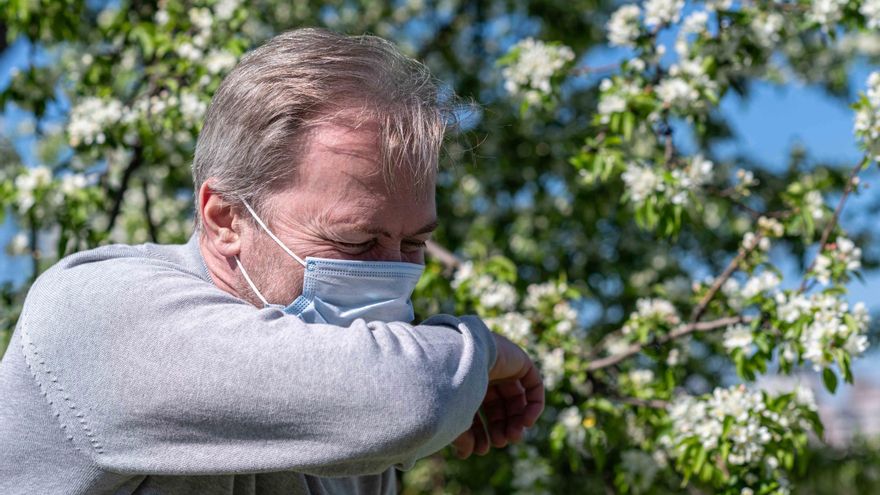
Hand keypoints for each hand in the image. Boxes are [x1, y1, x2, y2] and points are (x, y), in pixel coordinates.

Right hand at [452, 333, 544, 458]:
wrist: (457, 359)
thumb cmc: (450, 388)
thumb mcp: (455, 418)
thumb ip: (462, 437)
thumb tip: (466, 454)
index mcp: (463, 383)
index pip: (476, 411)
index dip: (480, 433)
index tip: (480, 449)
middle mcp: (482, 373)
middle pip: (498, 407)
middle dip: (501, 428)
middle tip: (501, 442)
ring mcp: (502, 366)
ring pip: (516, 399)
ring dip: (517, 421)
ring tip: (514, 436)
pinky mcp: (519, 360)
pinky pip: (533, 385)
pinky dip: (534, 405)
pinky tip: (526, 422)